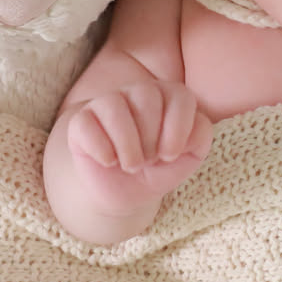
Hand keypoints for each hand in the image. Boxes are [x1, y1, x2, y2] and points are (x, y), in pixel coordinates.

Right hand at [64, 76, 213, 197]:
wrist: (125, 190)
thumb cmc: (159, 167)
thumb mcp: (190, 157)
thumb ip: (200, 137)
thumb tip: (188, 128)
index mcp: (168, 95)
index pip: (180, 96)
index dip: (178, 130)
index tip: (170, 155)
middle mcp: (137, 91)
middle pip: (147, 97)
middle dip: (151, 139)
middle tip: (149, 160)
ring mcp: (106, 103)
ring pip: (114, 106)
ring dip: (128, 146)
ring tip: (132, 165)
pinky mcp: (81, 121)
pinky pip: (86, 124)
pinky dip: (102, 149)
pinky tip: (109, 162)